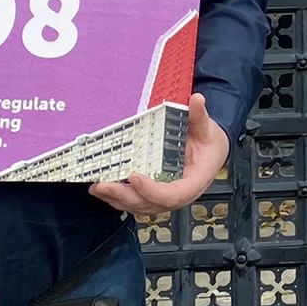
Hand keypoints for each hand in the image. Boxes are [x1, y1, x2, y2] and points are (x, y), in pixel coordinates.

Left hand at [90, 93, 231, 215]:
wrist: (210, 152)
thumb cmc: (208, 143)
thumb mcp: (207, 129)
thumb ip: (199, 117)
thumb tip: (197, 99)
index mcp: (193, 182)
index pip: (173, 195)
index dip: (152, 190)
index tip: (134, 176)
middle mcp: (178, 195)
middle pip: (150, 204)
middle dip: (124, 196)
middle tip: (103, 185)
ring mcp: (164, 198)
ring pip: (139, 206)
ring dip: (116, 199)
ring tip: (97, 188)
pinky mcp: (153, 195)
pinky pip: (134, 201)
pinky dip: (117, 198)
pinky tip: (102, 189)